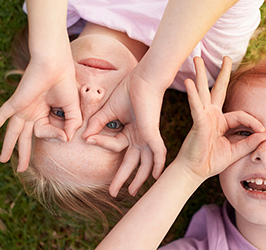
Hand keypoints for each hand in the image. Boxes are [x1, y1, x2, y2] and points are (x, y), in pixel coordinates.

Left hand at [0, 57, 80, 171]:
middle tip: (21, 169)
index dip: (56, 135)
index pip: (46, 131)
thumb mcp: (73, 109)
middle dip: (23, 153)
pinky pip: (3, 115)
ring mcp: (23, 108)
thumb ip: (72, 124)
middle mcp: (32, 113)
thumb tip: (68, 140)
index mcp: (44, 113)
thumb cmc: (65, 84)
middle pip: (25, 137)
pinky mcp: (16, 103)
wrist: (56, 66)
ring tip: (2, 160)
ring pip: (13, 132)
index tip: (64, 134)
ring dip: (7, 146)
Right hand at [82, 67, 166, 196]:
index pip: (115, 146)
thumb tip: (84, 137)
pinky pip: (158, 152)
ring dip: (139, 178)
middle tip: (114, 193)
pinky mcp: (154, 133)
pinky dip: (158, 164)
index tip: (88, 138)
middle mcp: (140, 137)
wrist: (143, 79)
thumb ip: (98, 124)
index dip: (101, 143)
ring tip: (133, 192)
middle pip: (132, 162)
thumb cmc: (128, 91)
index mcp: (131, 132)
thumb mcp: (108, 111)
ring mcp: (148, 136)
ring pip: (145, 162)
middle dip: (123, 178)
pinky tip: (156, 176)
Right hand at [177, 56, 265, 178]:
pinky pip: (196, 106)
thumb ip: (249, 142)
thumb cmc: (212, 161)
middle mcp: (211, 116)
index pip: (241, 115)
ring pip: (203, 92)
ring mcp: (203, 117)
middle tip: (227, 57)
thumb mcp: (235, 151)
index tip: (263, 131)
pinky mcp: (198, 123)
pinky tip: (189, 82)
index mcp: (220, 122)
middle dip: (223, 73)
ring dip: (200, 75)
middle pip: (218, 90)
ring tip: (197, 59)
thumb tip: (264, 134)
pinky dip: (193, 95)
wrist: (196, 172)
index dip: (253, 122)